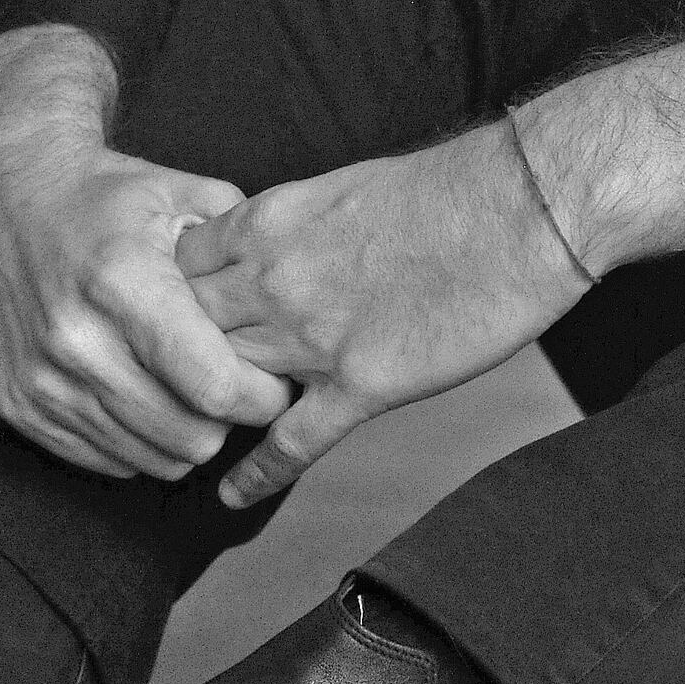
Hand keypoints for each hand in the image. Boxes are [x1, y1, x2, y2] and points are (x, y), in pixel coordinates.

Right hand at [0, 31, 294, 480]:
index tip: (276, 380)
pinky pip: (104, 461)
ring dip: (184, 434)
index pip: (216, 387)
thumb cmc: (105, 196)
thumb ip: (244, 252)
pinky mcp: (18, 406)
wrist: (2, 194)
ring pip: (150, 459)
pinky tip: (143, 394)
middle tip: (234, 384)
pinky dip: (135, 440)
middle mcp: (76, 340)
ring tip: (189, 387)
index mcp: (123, 283)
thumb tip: (293, 314)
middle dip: (228, 420)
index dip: (263, 396)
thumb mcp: (182, 195)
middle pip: (190, 436)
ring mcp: (41, 380)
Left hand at [176, 120, 592, 509]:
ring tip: (197, 432)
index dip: (168, 295)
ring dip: (213, 408)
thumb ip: (290, 227)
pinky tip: (234, 495)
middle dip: (173, 355)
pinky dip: (257, 474)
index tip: (171, 315)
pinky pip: (291, 443)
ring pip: (225, 386)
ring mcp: (312, 338)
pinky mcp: (361, 385)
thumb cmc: (445, 189)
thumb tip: (271, 250)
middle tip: (171, 379)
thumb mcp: (339, 188)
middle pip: (184, 331)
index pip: (177, 269)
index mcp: (265, 222)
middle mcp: (272, 281)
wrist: (517, 210)